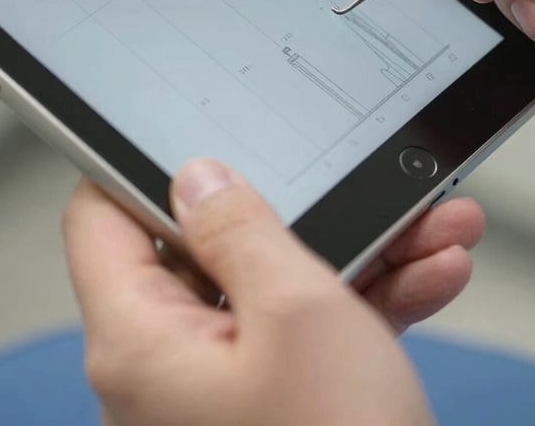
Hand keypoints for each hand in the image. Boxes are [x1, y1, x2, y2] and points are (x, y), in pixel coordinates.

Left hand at [64, 159, 484, 425]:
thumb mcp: (298, 312)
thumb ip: (241, 230)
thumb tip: (198, 178)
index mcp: (142, 341)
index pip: (103, 220)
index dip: (142, 167)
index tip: (199, 135)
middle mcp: (170, 365)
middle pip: (218, 249)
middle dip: (304, 211)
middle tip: (354, 185)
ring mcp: (226, 383)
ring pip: (281, 286)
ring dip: (361, 250)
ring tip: (430, 224)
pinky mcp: (276, 399)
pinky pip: (312, 329)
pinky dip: (369, 298)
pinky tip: (431, 272)